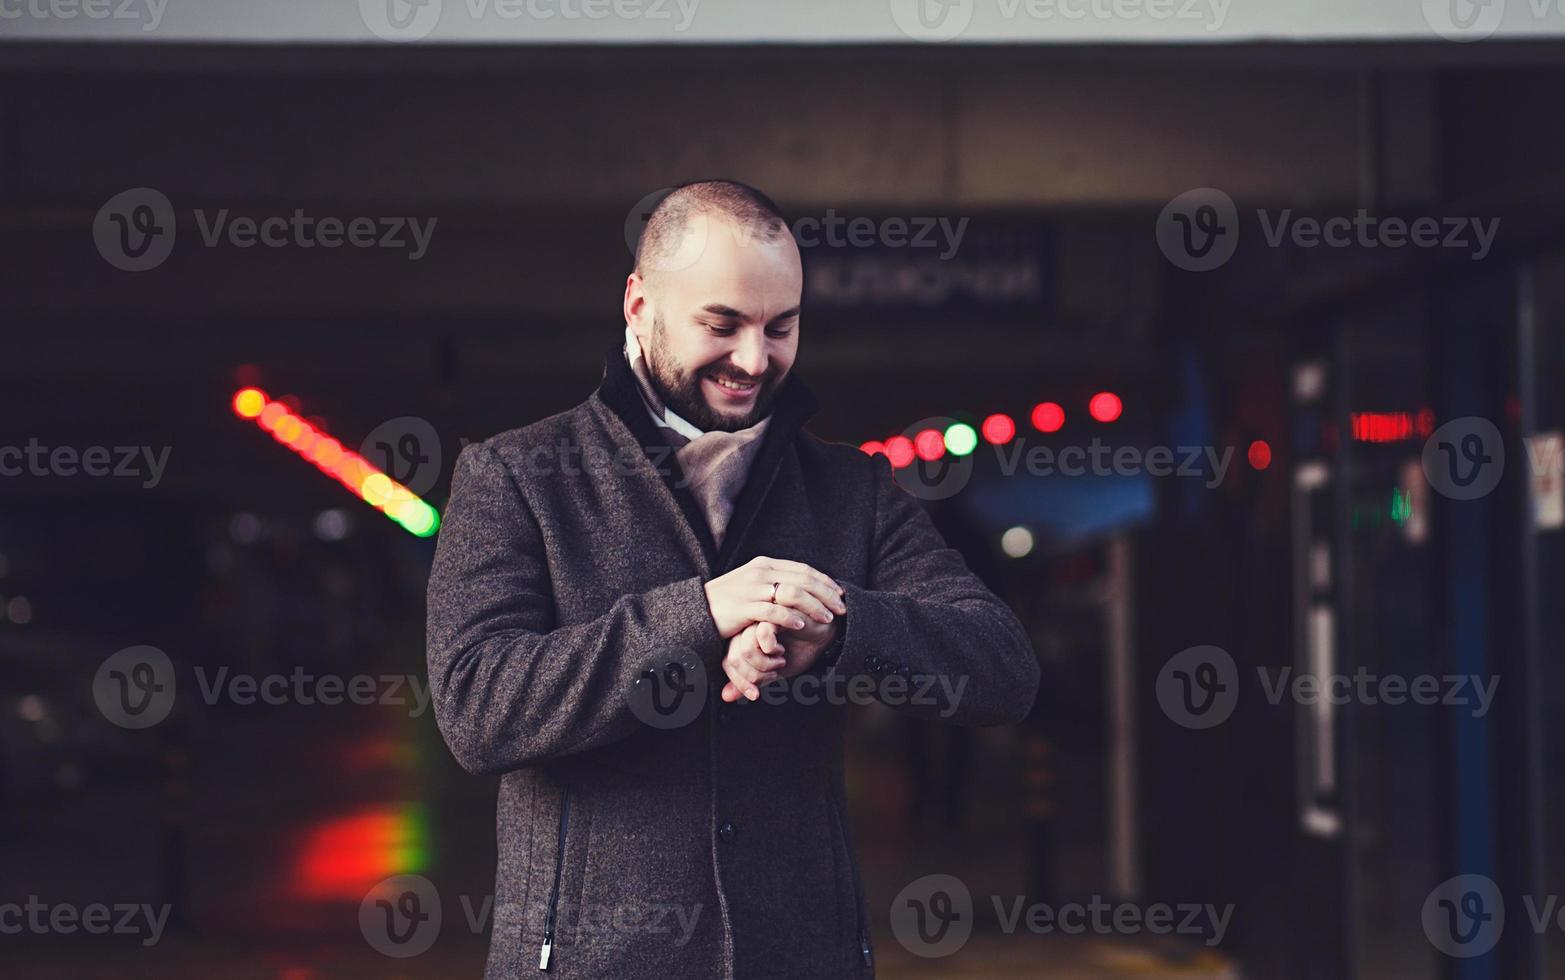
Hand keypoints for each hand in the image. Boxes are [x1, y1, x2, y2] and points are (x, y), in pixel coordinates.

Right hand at [703, 556, 846, 639]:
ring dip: (813, 606)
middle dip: (826, 594)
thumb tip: (800, 588)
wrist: (697, 610)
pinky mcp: (744, 607)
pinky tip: (802, 626)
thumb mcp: (751, 585)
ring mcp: (752, 589)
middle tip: (842, 608)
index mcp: (764, 565)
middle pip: (803, 580)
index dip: (825, 581)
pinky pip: (772, 611)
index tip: (840, 594)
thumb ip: (773, 583)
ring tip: (827, 618)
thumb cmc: (727, 602)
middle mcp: (760, 573)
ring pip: (792, 594)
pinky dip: (790, 617)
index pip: (802, 569)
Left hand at [720, 615, 840, 702]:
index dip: (739, 683)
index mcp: (743, 639)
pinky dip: (773, 650)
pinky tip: (783, 649)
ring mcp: (758, 618)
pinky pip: (761, 635)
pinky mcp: (773, 611)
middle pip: (734, 659)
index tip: (755, 695)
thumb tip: (725, 697)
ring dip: (765, 665)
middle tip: (774, 674)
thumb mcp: (773, 670)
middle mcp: (746, 628)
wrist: (824, 635)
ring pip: (745, 650)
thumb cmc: (799, 649)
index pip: (728, 664)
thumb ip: (750, 680)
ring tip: (780, 660)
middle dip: (755, 677)